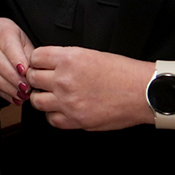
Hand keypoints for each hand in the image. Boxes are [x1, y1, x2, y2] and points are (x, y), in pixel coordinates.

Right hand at [0, 17, 34, 104]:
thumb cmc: (16, 43)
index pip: (7, 45)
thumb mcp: (26, 45)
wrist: (1, 44)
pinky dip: (0, 92)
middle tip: (26, 89)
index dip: (16, 60)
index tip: (25, 72)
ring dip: (6, 88)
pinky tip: (12, 97)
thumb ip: (29, 58)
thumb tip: (33, 74)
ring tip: (20, 95)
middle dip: (13, 78)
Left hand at [25, 46, 158, 131]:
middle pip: (32, 78)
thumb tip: (49, 65)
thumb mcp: (91, 54)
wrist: (143, 92)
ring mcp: (68, 101)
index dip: (37, 61)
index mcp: (69, 59)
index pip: (36, 57)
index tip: (41, 65)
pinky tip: (63, 110)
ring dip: (42, 97)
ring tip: (52, 96)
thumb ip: (66, 60)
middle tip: (45, 81)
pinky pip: (51, 119)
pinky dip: (54, 115)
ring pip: (36, 100)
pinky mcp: (76, 120)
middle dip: (37, 78)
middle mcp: (64, 79)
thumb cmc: (123, 72)